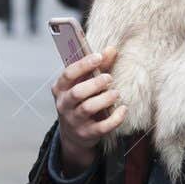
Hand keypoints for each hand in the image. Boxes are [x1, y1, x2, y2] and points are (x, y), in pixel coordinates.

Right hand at [53, 47, 125, 173]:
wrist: (73, 133)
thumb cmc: (81, 101)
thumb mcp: (84, 83)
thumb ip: (98, 67)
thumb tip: (111, 49)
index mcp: (60, 88)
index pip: (68, 74)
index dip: (83, 65)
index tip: (98, 57)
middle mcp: (64, 104)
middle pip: (77, 92)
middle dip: (95, 83)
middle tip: (109, 78)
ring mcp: (74, 121)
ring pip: (87, 108)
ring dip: (105, 99)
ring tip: (116, 93)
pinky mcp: (86, 134)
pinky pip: (101, 127)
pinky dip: (115, 118)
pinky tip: (123, 109)